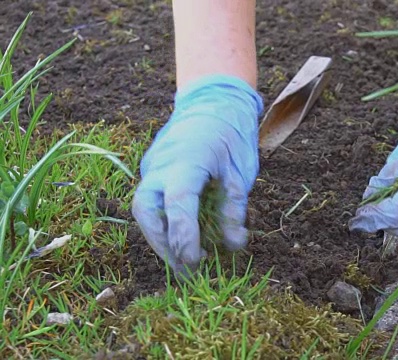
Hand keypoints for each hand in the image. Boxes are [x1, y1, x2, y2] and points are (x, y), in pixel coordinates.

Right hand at [132, 75, 262, 276]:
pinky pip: (151, 201)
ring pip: (143, 208)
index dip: (184, 235)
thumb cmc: (231, 136)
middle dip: (163, 244)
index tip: (194, 262)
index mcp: (187, 160)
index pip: (178, 202)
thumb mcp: (240, 173)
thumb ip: (234, 209)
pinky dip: (163, 223)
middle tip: (185, 270)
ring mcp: (152, 165)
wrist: (213, 102)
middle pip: (146, 210)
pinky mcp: (151, 169)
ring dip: (161, 238)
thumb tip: (233, 246)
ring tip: (185, 261)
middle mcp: (161, 163)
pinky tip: (181, 238)